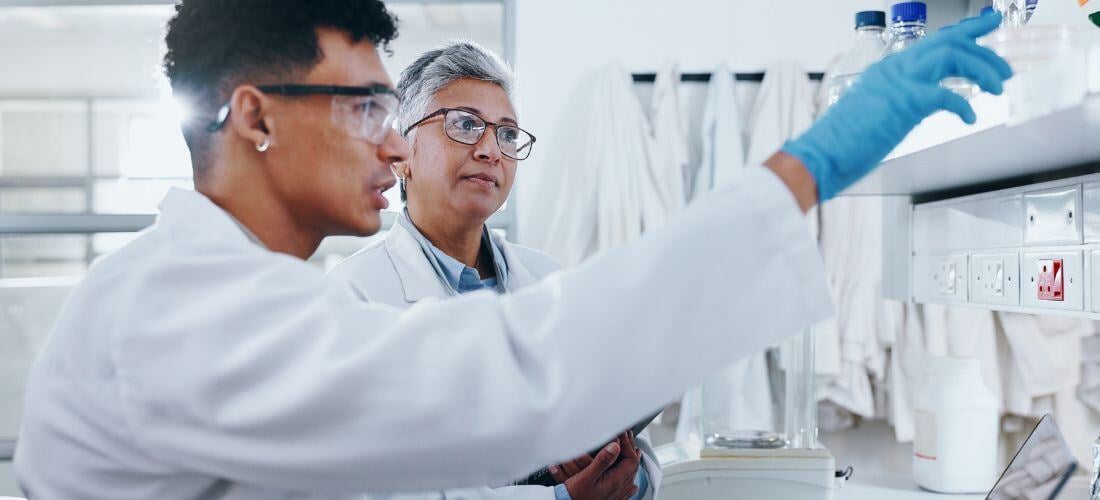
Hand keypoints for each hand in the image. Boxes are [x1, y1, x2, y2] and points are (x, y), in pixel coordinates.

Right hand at [562, 432, 640, 499]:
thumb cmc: (576, 496)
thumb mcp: (586, 476)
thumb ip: (602, 461)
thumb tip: (615, 446)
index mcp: (616, 481)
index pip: (631, 459)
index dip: (628, 444)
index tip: (622, 432)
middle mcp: (619, 488)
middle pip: (633, 465)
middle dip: (630, 449)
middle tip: (627, 436)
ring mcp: (617, 494)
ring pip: (631, 475)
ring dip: (631, 460)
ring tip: (631, 451)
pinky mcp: (613, 498)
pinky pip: (627, 487)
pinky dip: (630, 477)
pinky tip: (631, 481)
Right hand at [782, 11, 1012, 200]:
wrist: (819, 155)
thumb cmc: (841, 142)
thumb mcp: (875, 113)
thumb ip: (901, 103)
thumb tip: (923, 105)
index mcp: (887, 70)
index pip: (934, 42)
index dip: (967, 32)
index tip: (989, 24)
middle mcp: (894, 69)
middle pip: (950, 44)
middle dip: (984, 53)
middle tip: (1005, 71)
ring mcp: (898, 82)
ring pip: (952, 57)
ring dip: (982, 70)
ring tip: (999, 88)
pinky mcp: (903, 102)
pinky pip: (946, 95)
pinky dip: (963, 106)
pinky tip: (969, 118)